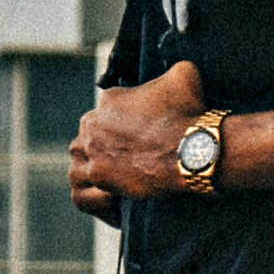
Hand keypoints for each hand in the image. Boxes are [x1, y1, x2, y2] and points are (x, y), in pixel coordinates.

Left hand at [71, 60, 210, 206]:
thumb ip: (173, 70)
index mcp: (110, 100)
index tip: (136, 139)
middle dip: (103, 150)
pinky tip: (114, 204)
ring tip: (113, 185)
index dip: (120, 128)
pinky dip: (96, 201)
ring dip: (94, 174)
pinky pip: (83, 194)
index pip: (105, 114)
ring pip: (79, 164)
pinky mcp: (99, 177)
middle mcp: (93, 124)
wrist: (194, 149)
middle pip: (87, 139)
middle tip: (126, 163)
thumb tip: (178, 71)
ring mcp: (93, 152)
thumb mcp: (185, 76)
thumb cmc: (190, 114)